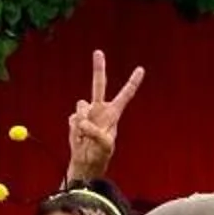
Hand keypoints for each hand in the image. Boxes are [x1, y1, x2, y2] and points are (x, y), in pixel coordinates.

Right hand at [64, 50, 145, 179]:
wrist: (85, 162)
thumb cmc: (100, 154)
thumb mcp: (104, 146)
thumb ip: (95, 132)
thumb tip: (82, 121)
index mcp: (113, 114)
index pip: (125, 95)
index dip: (132, 82)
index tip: (140, 69)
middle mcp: (100, 110)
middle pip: (99, 86)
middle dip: (98, 68)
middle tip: (98, 52)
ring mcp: (86, 113)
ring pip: (81, 105)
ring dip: (82, 119)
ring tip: (86, 136)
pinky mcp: (75, 120)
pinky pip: (72, 119)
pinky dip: (74, 129)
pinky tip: (79, 138)